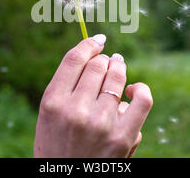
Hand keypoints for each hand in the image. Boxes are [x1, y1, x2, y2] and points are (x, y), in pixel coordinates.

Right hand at [34, 34, 152, 157]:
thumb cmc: (57, 149)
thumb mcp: (48, 118)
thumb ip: (67, 89)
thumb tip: (99, 61)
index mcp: (52, 102)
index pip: (74, 59)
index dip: (89, 44)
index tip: (97, 40)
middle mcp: (75, 109)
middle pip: (97, 65)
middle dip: (104, 59)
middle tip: (108, 60)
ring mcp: (101, 123)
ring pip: (117, 77)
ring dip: (119, 68)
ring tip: (119, 66)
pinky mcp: (123, 136)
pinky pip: (142, 99)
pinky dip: (141, 89)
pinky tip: (134, 90)